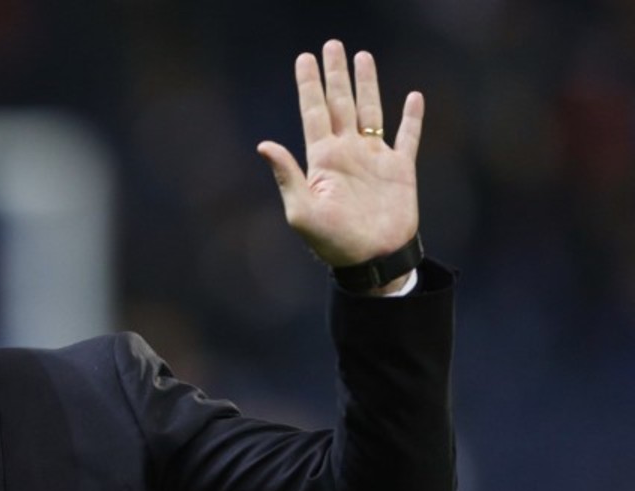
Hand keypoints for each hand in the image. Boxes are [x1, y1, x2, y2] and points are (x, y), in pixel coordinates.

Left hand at [257, 40, 422, 267]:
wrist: (371, 260)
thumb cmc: (333, 242)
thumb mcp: (302, 211)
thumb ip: (286, 176)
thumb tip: (264, 144)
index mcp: (322, 160)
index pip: (313, 112)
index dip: (308, 85)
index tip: (304, 58)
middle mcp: (347, 153)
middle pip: (340, 103)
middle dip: (335, 75)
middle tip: (331, 45)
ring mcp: (374, 159)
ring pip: (371, 111)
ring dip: (367, 85)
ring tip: (362, 57)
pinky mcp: (400, 170)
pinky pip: (407, 137)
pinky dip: (412, 117)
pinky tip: (412, 97)